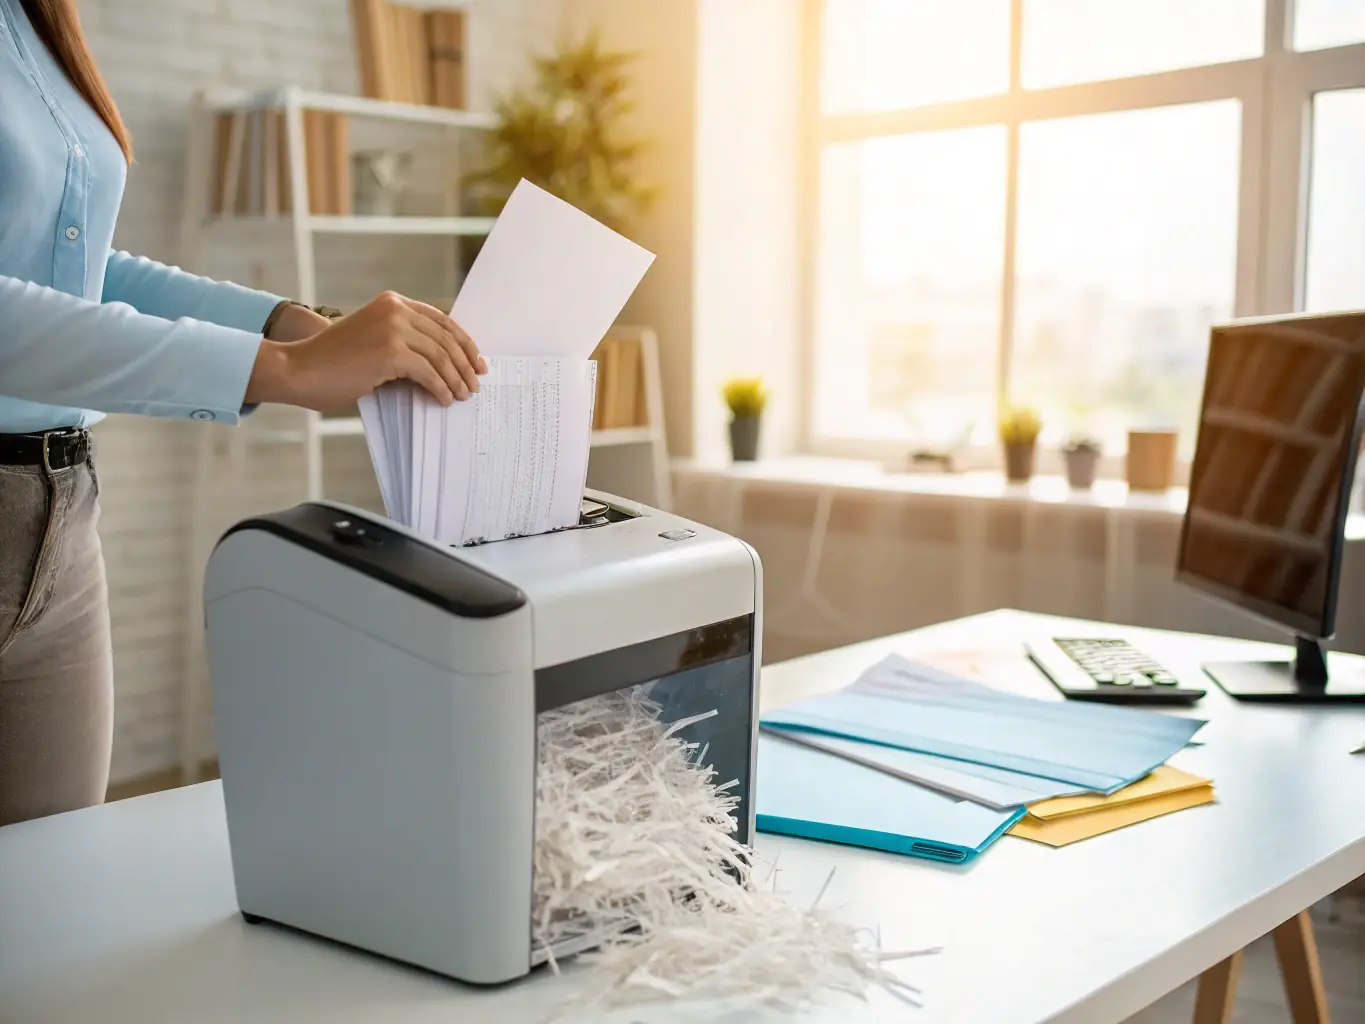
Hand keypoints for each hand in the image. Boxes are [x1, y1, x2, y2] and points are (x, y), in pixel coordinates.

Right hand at [245, 291, 486, 409]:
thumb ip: (404, 343)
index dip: (463, 343)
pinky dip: (440, 388)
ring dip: (456, 379)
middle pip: (446, 337)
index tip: (477, 362)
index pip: (442, 321)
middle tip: (475, 383)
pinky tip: (444, 400)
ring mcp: (393, 328)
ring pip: (440, 356)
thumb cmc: (333, 363)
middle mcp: (395, 309)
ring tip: (462, 396)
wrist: (299, 369)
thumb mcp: (374, 342)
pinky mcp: (390, 351)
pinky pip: (428, 372)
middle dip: (465, 363)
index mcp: (393, 302)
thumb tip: (443, 365)